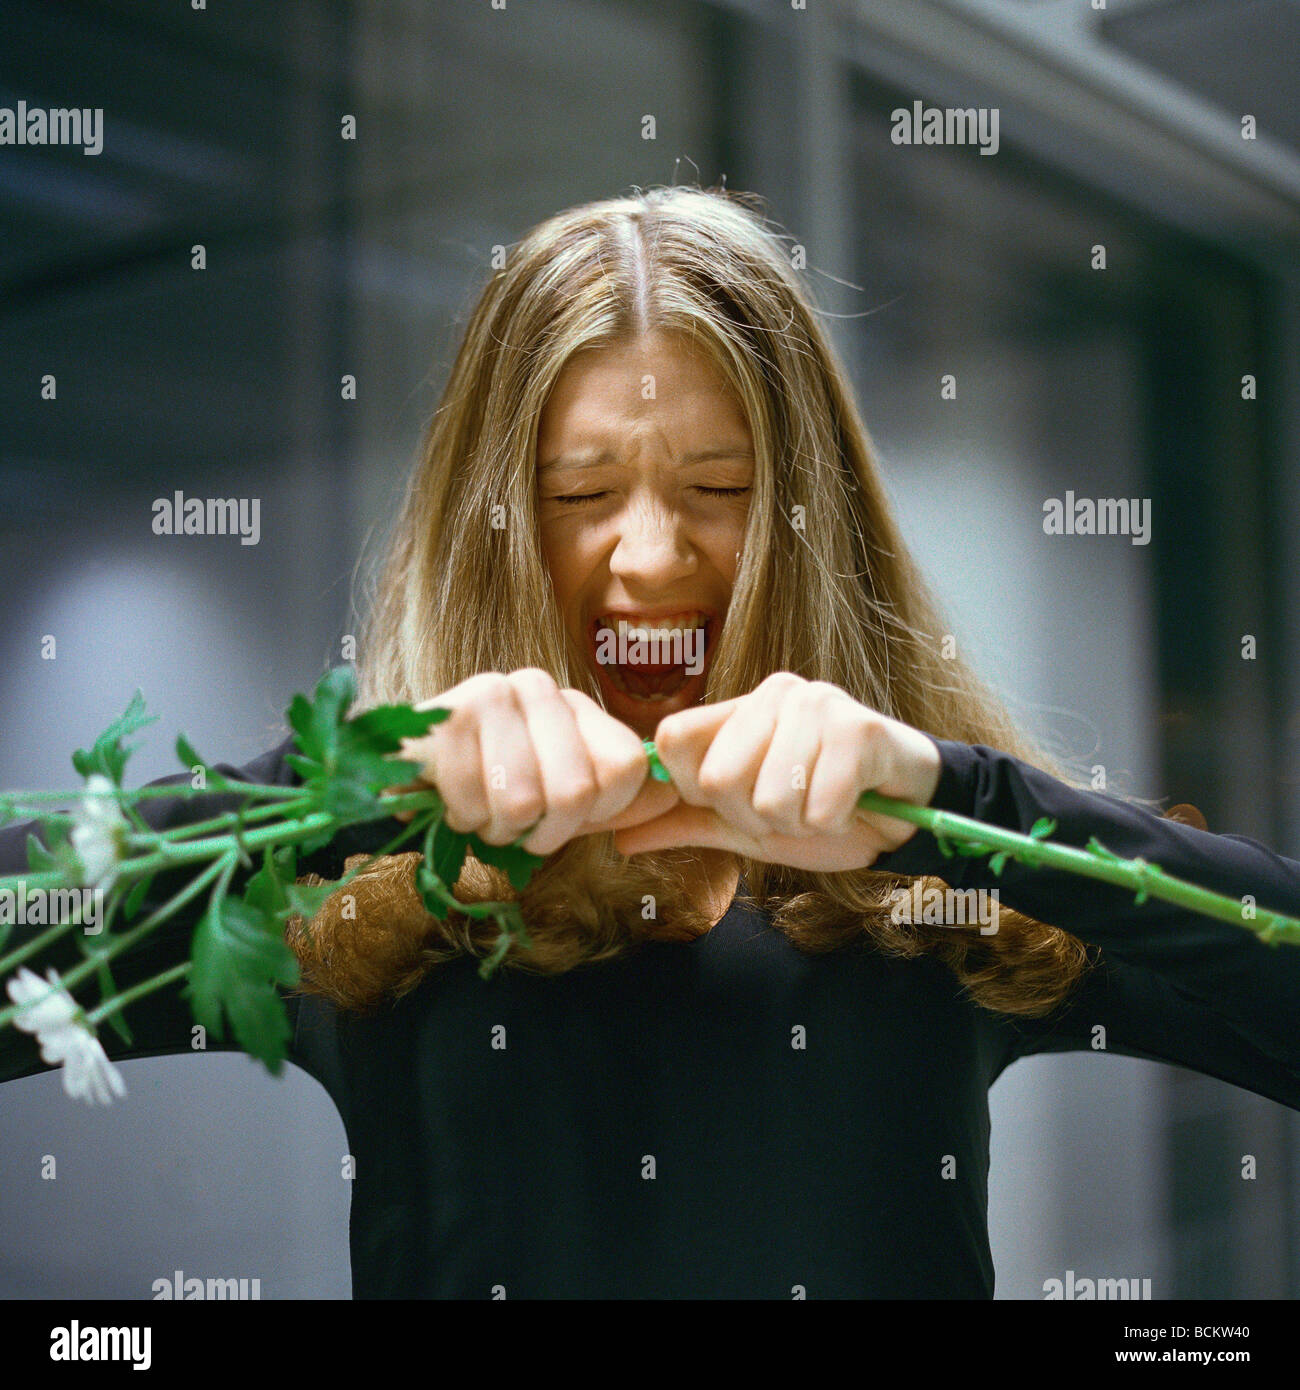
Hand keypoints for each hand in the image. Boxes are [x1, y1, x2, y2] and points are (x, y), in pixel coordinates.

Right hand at [382, 668, 680, 854]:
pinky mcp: (447, 714)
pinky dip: (463, 820)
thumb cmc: (485, 791)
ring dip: (498, 829)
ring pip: (524, 801)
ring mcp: (492, 693)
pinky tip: (452, 801)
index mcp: (575, 706)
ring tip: (481, 812)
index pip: (627, 768)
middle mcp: (539, 686)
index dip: (599, 816)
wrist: (395, 773)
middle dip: (543, 833)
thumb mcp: (556, 796)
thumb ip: (613, 798)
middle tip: (514, 827)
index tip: (563, 823)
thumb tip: (670, 796)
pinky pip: (475, 801)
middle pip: (576, 792)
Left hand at [612, 672, 941, 871]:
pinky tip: (850, 802)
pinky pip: (818, 806)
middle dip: (754, 815)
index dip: (695, 788)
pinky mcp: (859, 728)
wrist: (905, 812)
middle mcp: (773, 694)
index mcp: (737, 710)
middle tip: (790, 806)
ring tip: (823, 802)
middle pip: (717, 778)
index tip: (731, 800)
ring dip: (799, 822)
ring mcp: (817, 704)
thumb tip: (620, 837)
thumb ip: (686, 823)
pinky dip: (833, 822)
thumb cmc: (822, 809)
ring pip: (769, 797)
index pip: (672, 739)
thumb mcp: (745, 824)